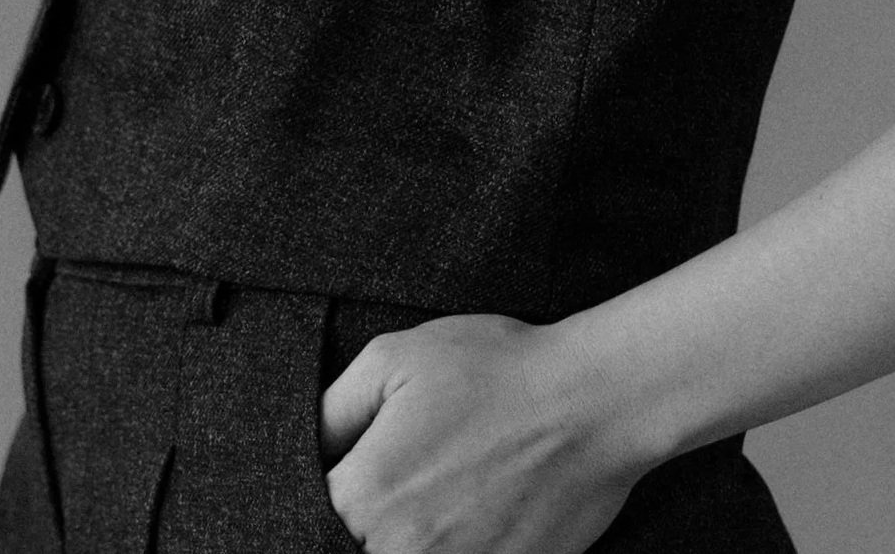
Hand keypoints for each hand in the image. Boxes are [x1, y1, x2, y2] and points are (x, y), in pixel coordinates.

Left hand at [319, 311, 639, 553]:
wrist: (590, 404)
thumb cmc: (494, 369)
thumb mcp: (393, 359)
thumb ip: (331, 412)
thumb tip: (304, 452)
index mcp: (366, 495)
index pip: (307, 516)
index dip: (326, 492)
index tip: (355, 470)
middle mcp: (399, 551)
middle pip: (350, 548)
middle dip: (363, 522)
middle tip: (411, 478)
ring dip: (406, 538)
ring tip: (441, 496)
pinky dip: (454, 547)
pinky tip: (467, 517)